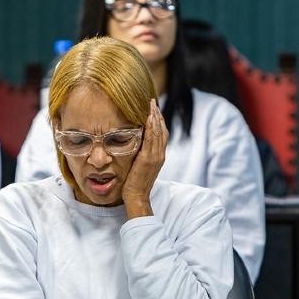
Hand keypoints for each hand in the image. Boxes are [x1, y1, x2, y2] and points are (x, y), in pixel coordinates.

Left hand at [121, 99, 168, 217]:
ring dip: (155, 117)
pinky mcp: (148, 159)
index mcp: (159, 155)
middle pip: (162, 130)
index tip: (153, 108)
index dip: (159, 120)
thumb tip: (136, 143)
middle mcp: (160, 154)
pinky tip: (148, 117)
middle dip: (157, 114)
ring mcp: (156, 156)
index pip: (162, 134)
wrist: (137, 196)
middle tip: (152, 101)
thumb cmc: (135, 183)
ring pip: (158, 132)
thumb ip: (141, 154)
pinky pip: (151, 139)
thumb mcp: (140, 166)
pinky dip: (152, 127)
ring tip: (151, 104)